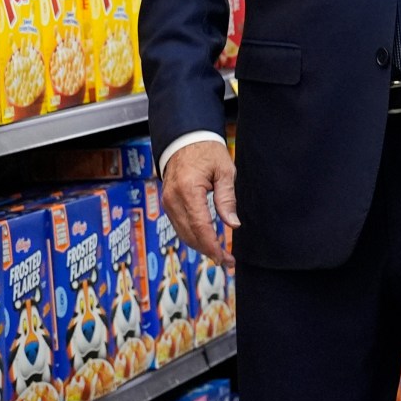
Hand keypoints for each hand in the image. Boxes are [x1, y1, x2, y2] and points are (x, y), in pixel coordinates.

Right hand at [161, 139, 238, 267]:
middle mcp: (173, 199)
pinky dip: (192, 236)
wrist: (184, 139)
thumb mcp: (224, 171)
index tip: (225, 258)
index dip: (212, 246)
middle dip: (208, 251)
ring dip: (200, 246)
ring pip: (183, 233)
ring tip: (220, 255)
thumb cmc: (207, 151)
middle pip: (190, 235)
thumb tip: (233, 225)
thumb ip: (227, 199)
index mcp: (188, 190)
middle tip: (227, 261)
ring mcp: (167, 202)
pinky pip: (179, 226)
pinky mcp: (167, 203)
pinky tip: (206, 241)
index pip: (200, 227)